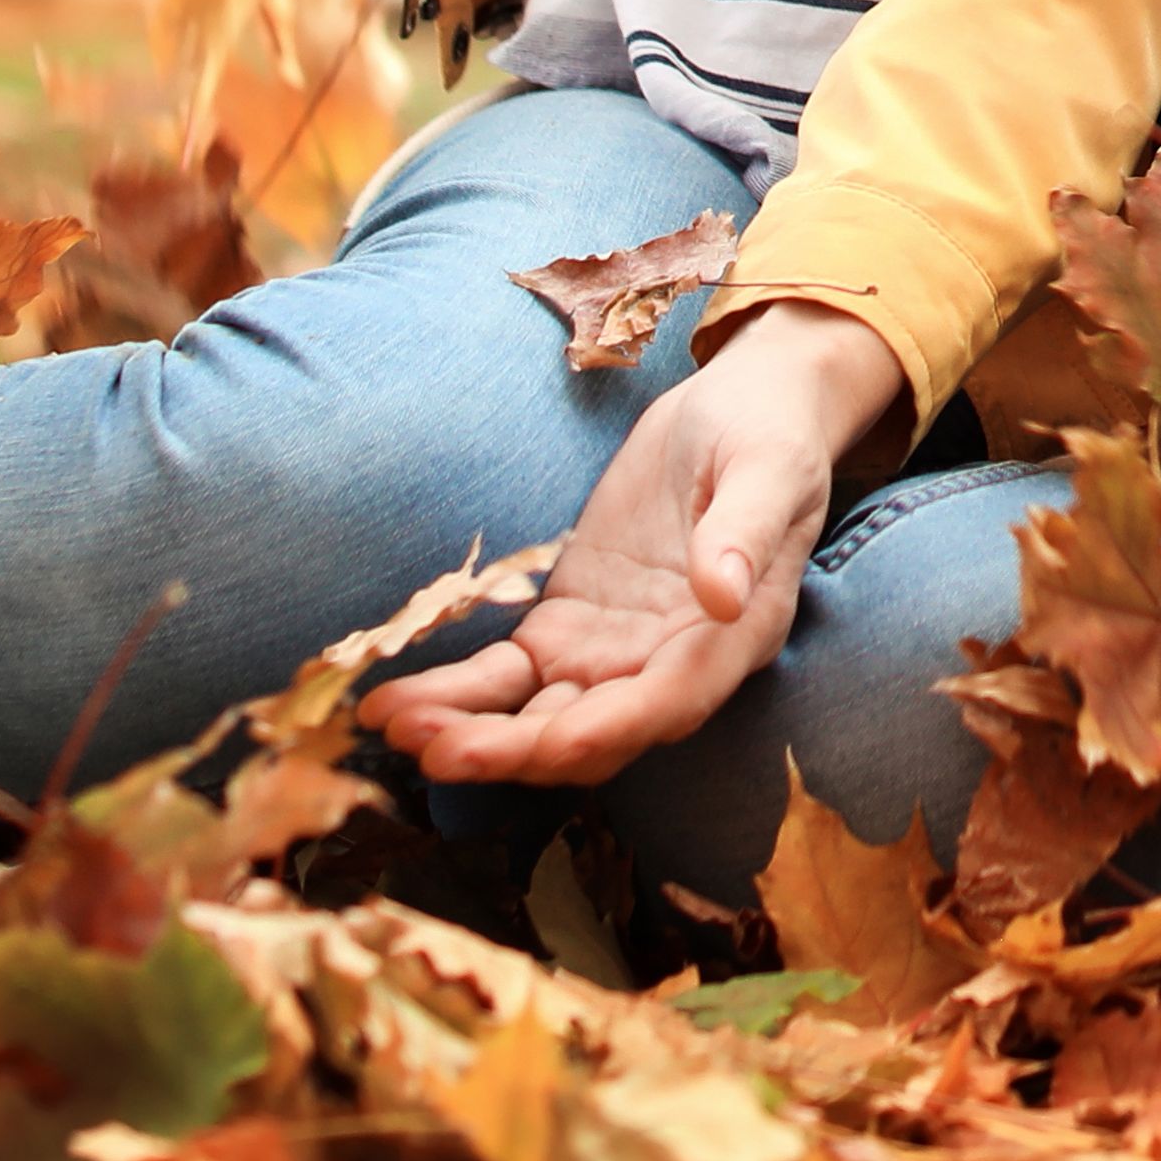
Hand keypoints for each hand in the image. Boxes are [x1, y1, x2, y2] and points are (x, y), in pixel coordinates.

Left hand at [360, 300, 905, 784]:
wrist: (741, 409)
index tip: (548, 743)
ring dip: (470, 734)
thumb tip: (725, 595)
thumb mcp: (767, 470)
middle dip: (514, 751)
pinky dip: (453, 695)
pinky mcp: (566, 629)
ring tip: (397, 729)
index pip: (667, 704)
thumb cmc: (768, 433)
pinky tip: (392, 703)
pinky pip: (504, 679)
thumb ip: (746, 532)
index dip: (608, 730)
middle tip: (439, 751)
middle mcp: (667, 666)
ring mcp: (611, 654)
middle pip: (587, 733)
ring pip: (535, 718)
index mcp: (732, 639)